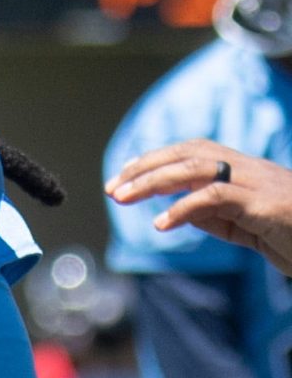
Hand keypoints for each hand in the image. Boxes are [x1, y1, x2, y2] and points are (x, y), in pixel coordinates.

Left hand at [107, 140, 291, 272]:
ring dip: (153, 182)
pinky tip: (160, 224)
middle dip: (145, 168)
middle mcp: (250, 169)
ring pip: (196, 169)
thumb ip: (214, 216)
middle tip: (111, 188)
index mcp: (245, 170)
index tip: (124, 174)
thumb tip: (175, 212)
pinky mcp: (266, 204)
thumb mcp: (246, 226)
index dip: (156, 158)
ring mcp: (258, 183)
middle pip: (188, 154)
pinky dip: (182, 208)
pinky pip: (216, 198)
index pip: (192, 151)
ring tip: (123, 199)